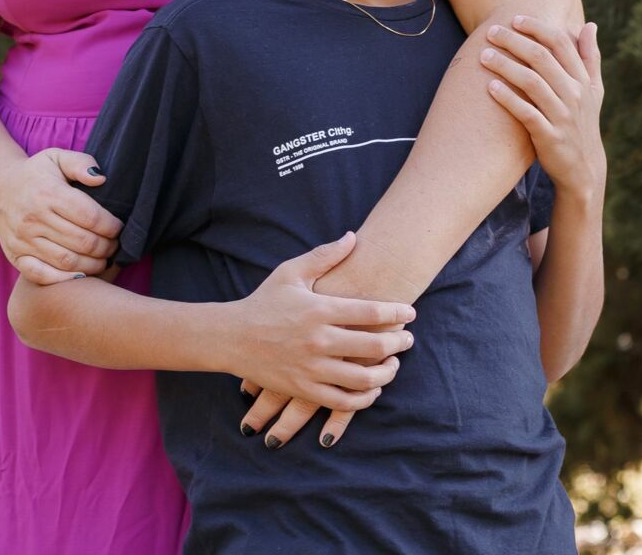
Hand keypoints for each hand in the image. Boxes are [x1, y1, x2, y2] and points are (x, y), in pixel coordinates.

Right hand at [0, 148, 123, 284]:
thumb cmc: (36, 175)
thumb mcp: (56, 157)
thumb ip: (81, 163)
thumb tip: (101, 178)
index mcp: (48, 193)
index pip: (89, 216)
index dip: (111, 226)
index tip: (119, 228)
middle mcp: (34, 218)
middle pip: (82, 241)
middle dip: (106, 247)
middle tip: (115, 246)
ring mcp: (23, 240)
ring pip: (67, 261)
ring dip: (93, 265)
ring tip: (103, 260)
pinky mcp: (15, 256)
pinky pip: (41, 275)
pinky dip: (64, 279)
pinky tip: (80, 275)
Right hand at [227, 232, 414, 446]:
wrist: (231, 337)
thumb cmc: (264, 301)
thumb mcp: (291, 272)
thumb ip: (324, 256)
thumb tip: (352, 237)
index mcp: (319, 309)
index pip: (370, 311)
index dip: (397, 313)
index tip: (410, 313)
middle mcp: (318, 340)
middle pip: (374, 346)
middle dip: (399, 343)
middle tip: (408, 339)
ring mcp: (311, 368)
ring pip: (363, 379)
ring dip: (387, 373)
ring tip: (393, 364)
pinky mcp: (303, 389)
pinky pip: (342, 402)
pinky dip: (364, 398)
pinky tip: (372, 388)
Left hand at [481, 17, 605, 201]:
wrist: (583, 168)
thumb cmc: (583, 122)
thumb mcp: (594, 91)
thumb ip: (590, 57)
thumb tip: (590, 24)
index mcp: (583, 80)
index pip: (561, 44)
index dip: (537, 28)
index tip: (515, 19)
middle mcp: (574, 95)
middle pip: (542, 58)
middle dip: (514, 41)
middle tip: (491, 32)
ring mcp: (562, 116)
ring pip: (532, 82)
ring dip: (506, 65)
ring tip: (484, 55)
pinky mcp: (549, 136)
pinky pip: (526, 113)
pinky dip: (508, 98)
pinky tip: (489, 86)